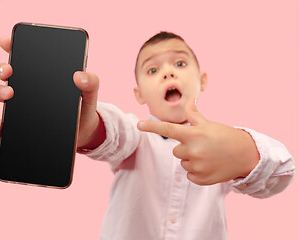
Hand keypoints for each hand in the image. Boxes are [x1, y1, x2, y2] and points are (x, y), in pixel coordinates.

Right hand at [0, 37, 102, 148]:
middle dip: (2, 68)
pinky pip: (3, 124)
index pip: (23, 54)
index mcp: (42, 74)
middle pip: (5, 72)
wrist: (83, 131)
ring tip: (9, 95)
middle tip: (9, 70)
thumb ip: (91, 81)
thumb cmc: (84, 106)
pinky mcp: (19, 125)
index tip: (6, 41)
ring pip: (0, 94)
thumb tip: (80, 76)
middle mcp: (26, 87)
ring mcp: (21, 105)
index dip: (11, 44)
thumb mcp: (90, 92)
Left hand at [137, 99, 259, 184]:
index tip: (139, 124)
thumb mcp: (209, 124)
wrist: (246, 155)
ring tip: (208, 156)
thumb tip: (189, 101)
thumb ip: (194, 115)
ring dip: (192, 160)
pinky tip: (209, 166)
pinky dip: (197, 172)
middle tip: (202, 146)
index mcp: (193, 134)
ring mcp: (197, 166)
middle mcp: (193, 150)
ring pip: (183, 163)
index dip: (152, 126)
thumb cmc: (225, 136)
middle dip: (185, 148)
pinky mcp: (201, 179)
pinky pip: (190, 175)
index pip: (168, 129)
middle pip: (176, 151)